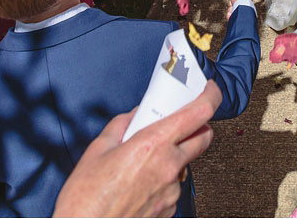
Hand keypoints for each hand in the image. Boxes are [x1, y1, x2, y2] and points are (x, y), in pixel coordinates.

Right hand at [53, 82, 221, 216]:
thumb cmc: (86, 198)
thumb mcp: (98, 149)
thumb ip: (122, 125)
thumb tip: (135, 116)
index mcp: (153, 145)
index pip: (198, 113)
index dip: (210, 96)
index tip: (209, 89)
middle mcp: (168, 167)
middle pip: (204, 137)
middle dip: (198, 125)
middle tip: (180, 122)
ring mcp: (171, 190)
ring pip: (185, 163)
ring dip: (174, 156)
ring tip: (143, 162)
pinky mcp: (169, 209)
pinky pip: (174, 186)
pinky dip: (163, 180)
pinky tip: (140, 184)